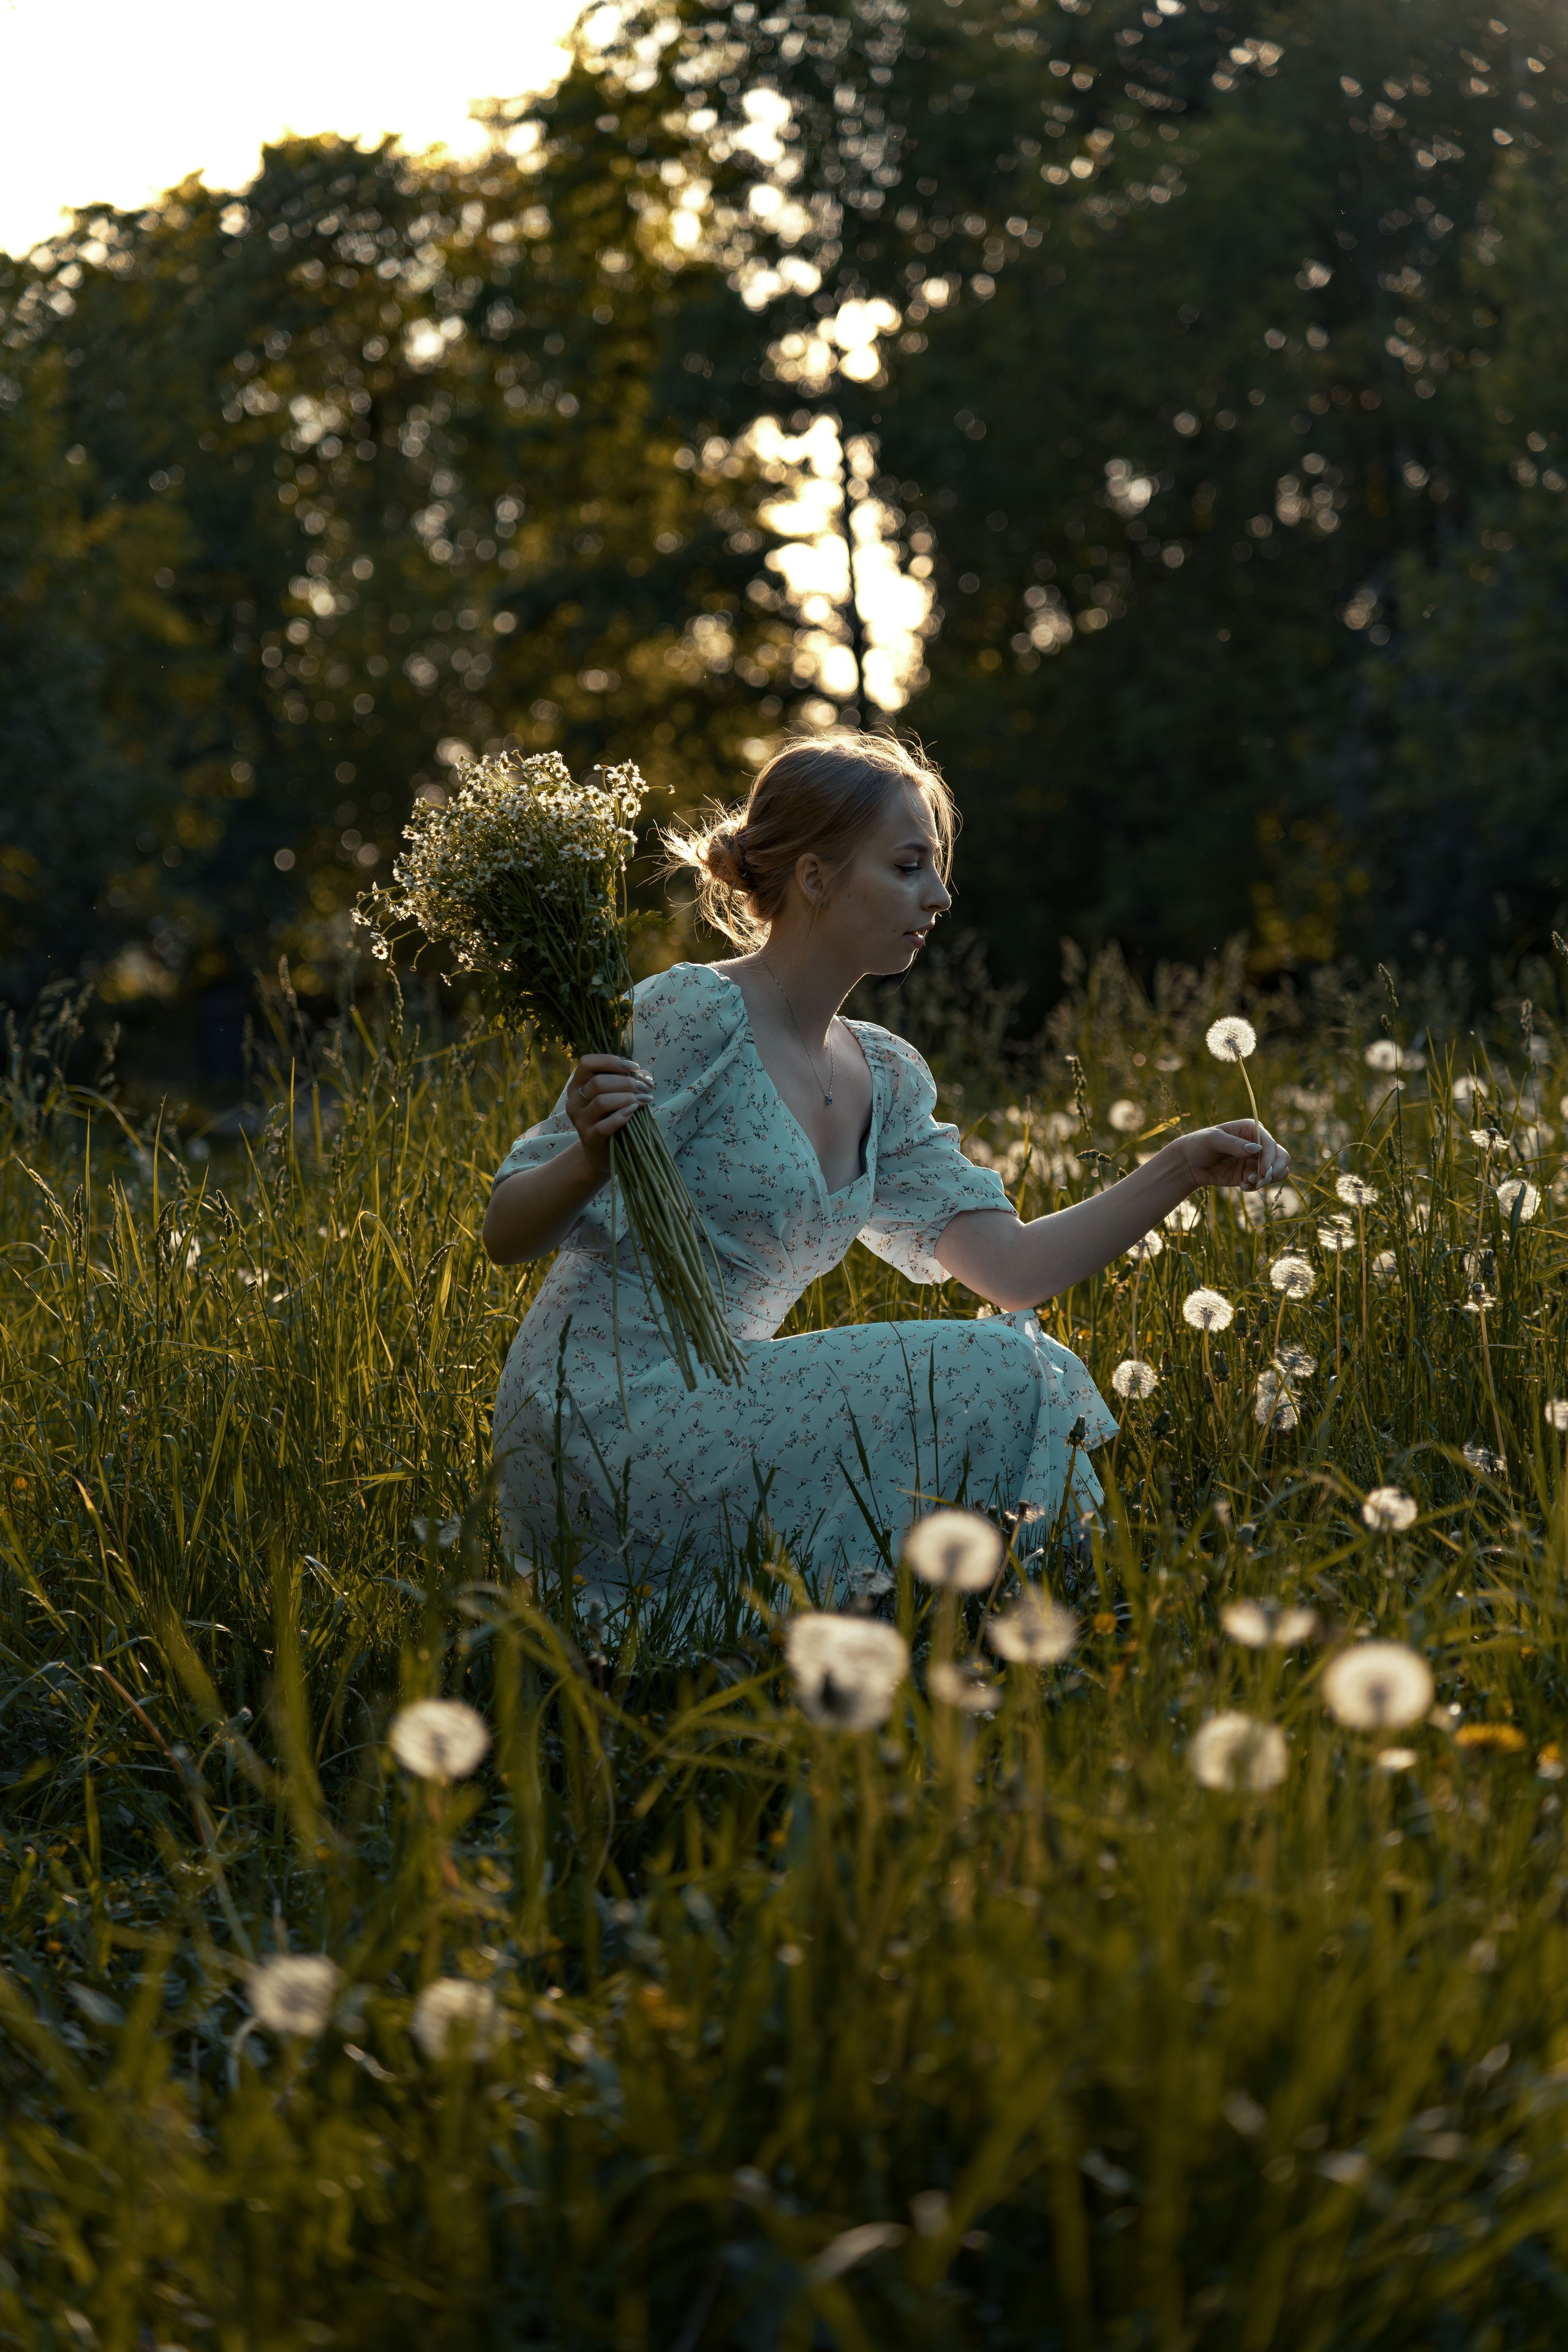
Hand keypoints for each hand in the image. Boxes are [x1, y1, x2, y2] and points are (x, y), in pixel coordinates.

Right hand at [565, 1054, 652, 1176]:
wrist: (601, 1151)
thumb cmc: (610, 1117)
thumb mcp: (616, 1095)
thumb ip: (629, 1081)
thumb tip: (645, 1077)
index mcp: (578, 1084)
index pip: (587, 1063)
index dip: (610, 1061)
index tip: (633, 1067)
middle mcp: (574, 1100)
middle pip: (598, 1083)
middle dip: (626, 1083)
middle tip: (645, 1088)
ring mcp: (580, 1120)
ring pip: (602, 1102)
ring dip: (628, 1098)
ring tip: (645, 1099)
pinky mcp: (589, 1137)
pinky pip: (604, 1125)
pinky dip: (621, 1117)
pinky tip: (633, 1112)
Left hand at [1173, 1118, 1289, 1192]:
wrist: (1189, 1163)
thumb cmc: (1198, 1145)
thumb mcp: (1212, 1141)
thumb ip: (1233, 1144)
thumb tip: (1255, 1149)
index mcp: (1250, 1129)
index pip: (1269, 1143)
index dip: (1270, 1158)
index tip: (1264, 1172)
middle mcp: (1257, 1143)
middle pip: (1281, 1156)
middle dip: (1274, 1170)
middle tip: (1260, 1181)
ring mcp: (1255, 1159)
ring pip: (1277, 1170)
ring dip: (1267, 1179)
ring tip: (1247, 1183)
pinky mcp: (1251, 1173)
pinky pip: (1264, 1181)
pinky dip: (1256, 1186)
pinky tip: (1242, 1186)